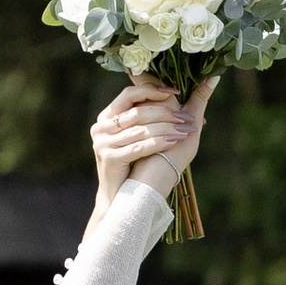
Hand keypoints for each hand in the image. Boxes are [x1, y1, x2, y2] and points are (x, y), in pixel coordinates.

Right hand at [93, 76, 211, 203]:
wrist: (118, 194)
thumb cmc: (131, 161)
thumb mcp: (135, 135)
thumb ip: (147, 115)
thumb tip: (174, 95)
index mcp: (106, 117)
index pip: (129, 94)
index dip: (151, 90)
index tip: (174, 92)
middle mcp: (100, 127)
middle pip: (137, 112)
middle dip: (165, 113)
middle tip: (185, 117)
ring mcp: (102, 143)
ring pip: (141, 130)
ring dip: (166, 128)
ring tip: (184, 130)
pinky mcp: (109, 158)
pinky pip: (139, 147)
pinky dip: (159, 143)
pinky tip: (173, 141)